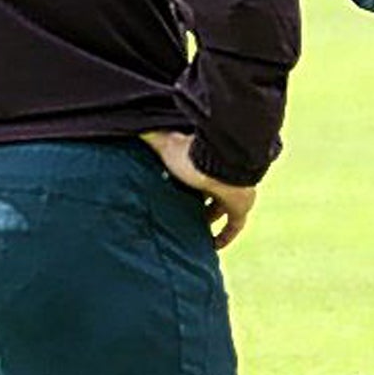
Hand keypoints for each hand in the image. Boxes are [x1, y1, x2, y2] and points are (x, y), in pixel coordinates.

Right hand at [140, 131, 256, 249]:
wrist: (219, 159)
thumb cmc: (190, 150)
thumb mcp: (163, 142)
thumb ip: (148, 135)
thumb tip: (132, 128)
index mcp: (202, 159)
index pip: (193, 173)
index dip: (184, 184)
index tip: (170, 193)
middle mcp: (218, 174)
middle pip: (206, 192)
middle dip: (194, 203)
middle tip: (176, 215)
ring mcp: (232, 190)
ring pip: (219, 209)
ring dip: (207, 219)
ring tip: (188, 232)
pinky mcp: (241, 206)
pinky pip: (234, 226)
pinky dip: (226, 236)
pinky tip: (214, 246)